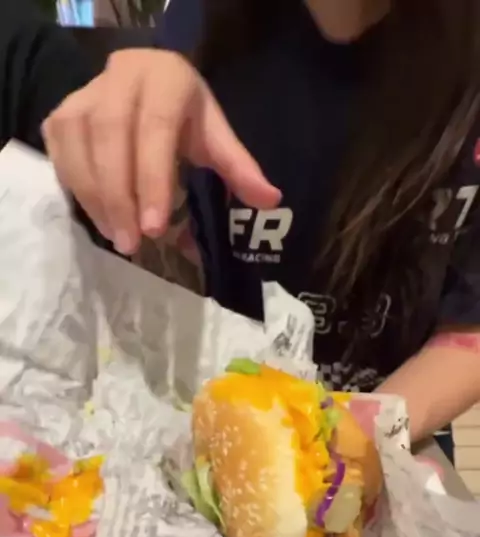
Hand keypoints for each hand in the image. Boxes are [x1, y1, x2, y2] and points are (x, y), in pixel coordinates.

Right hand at [42, 49, 280, 254]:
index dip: (153, 180)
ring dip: (97, 200)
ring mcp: (82, 97)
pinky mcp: (60, 118)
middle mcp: (118, 80)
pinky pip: (62, 158)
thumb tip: (271, 201)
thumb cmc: (182, 113)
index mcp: (164, 79)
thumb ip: (238, 166)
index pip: (154, 129)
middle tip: (133, 243)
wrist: (139, 81)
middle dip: (120, 197)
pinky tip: (101, 220)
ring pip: (79, 148)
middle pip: (110, 138)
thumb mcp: (213, 133)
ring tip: (119, 238)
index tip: (156, 227)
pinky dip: (79, 193)